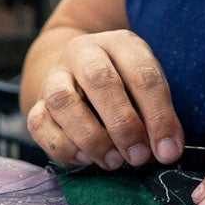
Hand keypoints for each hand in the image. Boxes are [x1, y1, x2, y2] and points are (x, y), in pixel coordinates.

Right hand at [26, 29, 183, 168]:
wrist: (79, 73)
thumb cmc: (125, 86)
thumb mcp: (148, 91)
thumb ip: (158, 118)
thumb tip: (167, 151)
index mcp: (120, 44)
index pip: (142, 75)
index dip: (158, 116)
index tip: (168, 150)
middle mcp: (83, 53)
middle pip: (98, 80)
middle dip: (122, 124)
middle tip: (139, 156)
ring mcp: (55, 76)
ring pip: (61, 100)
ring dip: (91, 136)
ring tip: (113, 161)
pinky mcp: (37, 102)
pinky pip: (39, 123)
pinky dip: (64, 146)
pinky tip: (86, 159)